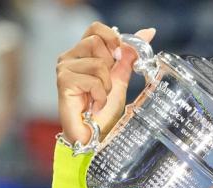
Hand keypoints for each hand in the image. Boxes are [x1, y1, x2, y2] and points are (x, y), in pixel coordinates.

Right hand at [56, 22, 155, 142]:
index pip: (95, 28)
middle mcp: (69, 57)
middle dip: (110, 66)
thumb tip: (148, 33)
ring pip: (98, 63)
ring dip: (106, 85)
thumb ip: (129, 55)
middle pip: (96, 42)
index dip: (112, 39)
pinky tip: (94, 105)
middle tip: (105, 85)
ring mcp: (64, 69)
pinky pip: (94, 81)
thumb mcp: (121, 78)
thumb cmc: (105, 110)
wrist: (95, 134)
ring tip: (100, 98)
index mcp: (82, 53)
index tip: (119, 57)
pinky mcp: (64, 82)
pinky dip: (101, 95)